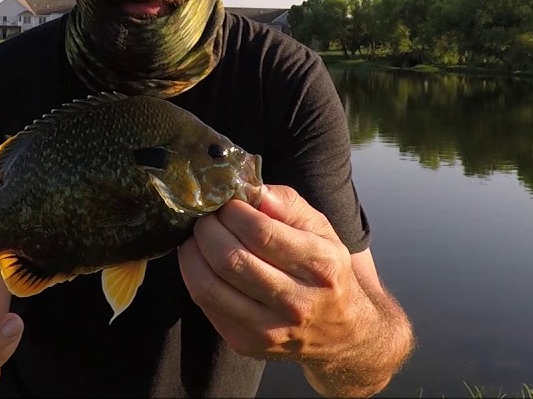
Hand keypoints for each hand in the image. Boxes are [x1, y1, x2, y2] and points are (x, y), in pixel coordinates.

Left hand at [177, 184, 368, 367]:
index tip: (227, 203)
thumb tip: (251, 189)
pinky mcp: (245, 343)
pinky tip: (202, 262)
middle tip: (207, 218)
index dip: (233, 212)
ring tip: (198, 238)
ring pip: (209, 287)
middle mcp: (297, 302)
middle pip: (230, 259)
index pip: (261, 233)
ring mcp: (269, 329)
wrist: (339, 333)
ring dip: (192, 254)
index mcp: (321, 266)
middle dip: (207, 230)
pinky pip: (205, 305)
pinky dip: (195, 277)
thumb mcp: (322, 230)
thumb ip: (288, 203)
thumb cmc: (326, 272)